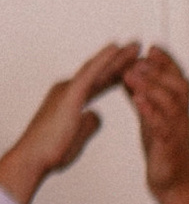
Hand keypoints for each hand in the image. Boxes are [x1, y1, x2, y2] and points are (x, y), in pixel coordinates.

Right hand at [0, 41, 139, 203]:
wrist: (34, 158)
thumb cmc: (52, 150)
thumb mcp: (78, 135)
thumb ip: (88, 122)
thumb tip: (97, 115)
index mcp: (72, 98)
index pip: (100, 82)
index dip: (117, 73)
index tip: (135, 65)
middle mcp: (69, 88)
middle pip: (100, 71)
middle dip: (120, 59)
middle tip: (138, 47)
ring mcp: (68, 89)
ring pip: (96, 68)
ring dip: (117, 55)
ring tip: (136, 45)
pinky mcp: (69, 95)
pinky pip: (89, 73)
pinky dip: (103, 59)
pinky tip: (116, 48)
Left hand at [124, 46, 188, 203]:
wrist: (174, 187)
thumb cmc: (164, 154)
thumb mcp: (152, 120)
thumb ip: (144, 97)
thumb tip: (130, 74)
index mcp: (177, 110)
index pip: (177, 79)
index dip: (166, 62)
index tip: (151, 48)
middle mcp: (181, 118)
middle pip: (176, 86)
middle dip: (159, 69)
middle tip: (140, 56)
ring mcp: (176, 133)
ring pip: (169, 103)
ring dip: (151, 86)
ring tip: (132, 74)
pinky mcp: (168, 148)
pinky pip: (161, 126)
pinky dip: (150, 111)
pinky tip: (138, 100)